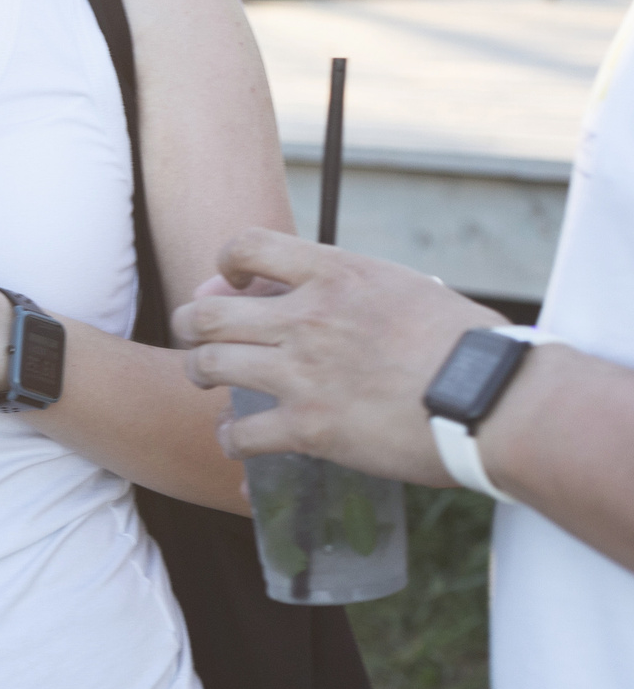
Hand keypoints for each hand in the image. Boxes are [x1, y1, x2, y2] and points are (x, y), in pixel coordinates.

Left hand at [173, 227, 504, 483]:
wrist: (496, 399)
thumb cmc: (472, 346)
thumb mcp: (409, 290)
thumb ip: (360, 288)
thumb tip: (336, 293)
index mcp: (336, 274)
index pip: (247, 245)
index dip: (226, 262)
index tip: (230, 282)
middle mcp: (307, 317)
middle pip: (208, 312)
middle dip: (192, 324)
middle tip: (197, 337)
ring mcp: (303, 372)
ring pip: (210, 365)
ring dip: (200, 374)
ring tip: (207, 382)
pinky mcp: (310, 427)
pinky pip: (241, 433)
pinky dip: (231, 439)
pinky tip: (237, 442)